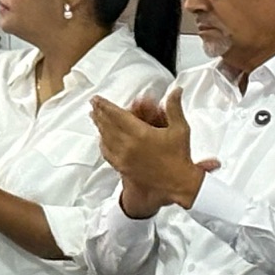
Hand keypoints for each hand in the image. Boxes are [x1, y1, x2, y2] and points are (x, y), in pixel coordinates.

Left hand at [90, 89, 216, 217]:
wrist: (177, 182)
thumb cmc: (179, 157)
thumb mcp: (180, 129)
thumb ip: (174, 107)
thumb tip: (176, 91)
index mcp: (140, 134)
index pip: (116, 115)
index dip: (104, 105)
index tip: (97, 99)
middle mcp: (128, 146)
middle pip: (107, 125)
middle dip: (99, 113)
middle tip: (93, 105)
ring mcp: (124, 158)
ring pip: (105, 138)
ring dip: (99, 126)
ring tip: (95, 117)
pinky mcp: (123, 168)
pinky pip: (107, 153)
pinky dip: (102, 143)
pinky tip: (102, 139)